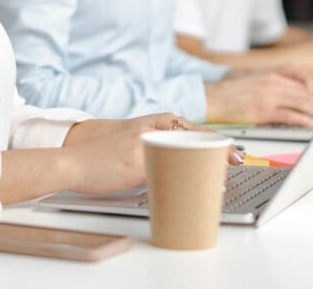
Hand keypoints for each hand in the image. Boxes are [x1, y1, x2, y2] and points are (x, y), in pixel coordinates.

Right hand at [63, 114, 242, 194]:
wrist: (73, 160)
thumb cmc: (105, 156)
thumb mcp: (137, 143)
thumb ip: (160, 146)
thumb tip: (187, 161)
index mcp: (156, 121)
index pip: (197, 130)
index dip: (221, 143)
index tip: (238, 155)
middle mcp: (154, 128)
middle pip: (197, 140)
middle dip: (220, 154)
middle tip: (239, 165)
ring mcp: (146, 144)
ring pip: (186, 154)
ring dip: (206, 169)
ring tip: (222, 181)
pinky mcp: (137, 162)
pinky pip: (167, 172)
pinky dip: (185, 181)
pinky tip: (195, 190)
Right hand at [205, 69, 312, 127]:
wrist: (210, 96)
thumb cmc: (230, 91)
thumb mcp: (255, 77)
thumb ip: (276, 82)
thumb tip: (299, 93)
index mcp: (272, 72)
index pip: (306, 79)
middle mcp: (273, 81)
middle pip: (308, 91)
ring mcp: (268, 95)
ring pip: (303, 102)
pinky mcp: (262, 110)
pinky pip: (290, 114)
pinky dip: (303, 120)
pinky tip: (310, 124)